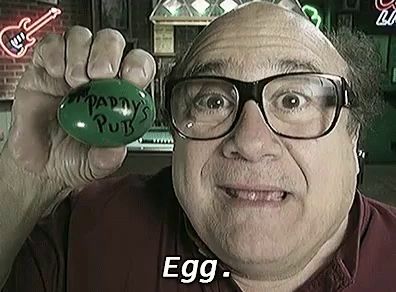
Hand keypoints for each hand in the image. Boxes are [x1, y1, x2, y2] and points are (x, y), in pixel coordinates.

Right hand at [3, 26, 155, 207]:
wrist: (38, 165)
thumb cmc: (72, 158)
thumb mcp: (94, 165)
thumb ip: (107, 158)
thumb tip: (118, 148)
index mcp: (119, 96)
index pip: (138, 67)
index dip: (139, 66)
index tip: (132, 78)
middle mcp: (97, 78)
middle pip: (112, 43)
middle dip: (109, 53)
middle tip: (100, 74)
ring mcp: (71, 70)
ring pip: (83, 37)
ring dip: (81, 53)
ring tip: (75, 81)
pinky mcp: (44, 67)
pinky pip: (51, 44)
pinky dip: (54, 53)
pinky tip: (55, 73)